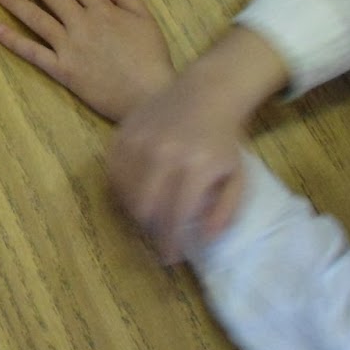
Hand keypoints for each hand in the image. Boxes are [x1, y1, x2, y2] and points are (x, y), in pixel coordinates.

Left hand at [0, 0, 175, 121]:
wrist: (148, 95)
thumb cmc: (150, 57)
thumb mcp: (146, 19)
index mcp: (103, 9)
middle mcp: (81, 23)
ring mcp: (68, 46)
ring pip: (36, 18)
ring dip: (14, 1)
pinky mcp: (61, 69)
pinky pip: (33, 52)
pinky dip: (14, 40)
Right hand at [108, 27, 288, 262]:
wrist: (206, 92)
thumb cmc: (224, 139)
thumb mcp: (237, 177)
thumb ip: (224, 212)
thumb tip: (205, 241)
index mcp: (194, 168)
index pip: (175, 217)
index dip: (170, 243)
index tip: (169, 257)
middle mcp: (162, 154)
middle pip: (144, 208)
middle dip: (150, 230)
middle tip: (157, 236)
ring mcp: (139, 141)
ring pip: (125, 192)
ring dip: (135, 211)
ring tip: (149, 215)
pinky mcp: (123, 133)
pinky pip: (112, 172)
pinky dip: (121, 189)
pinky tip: (135, 193)